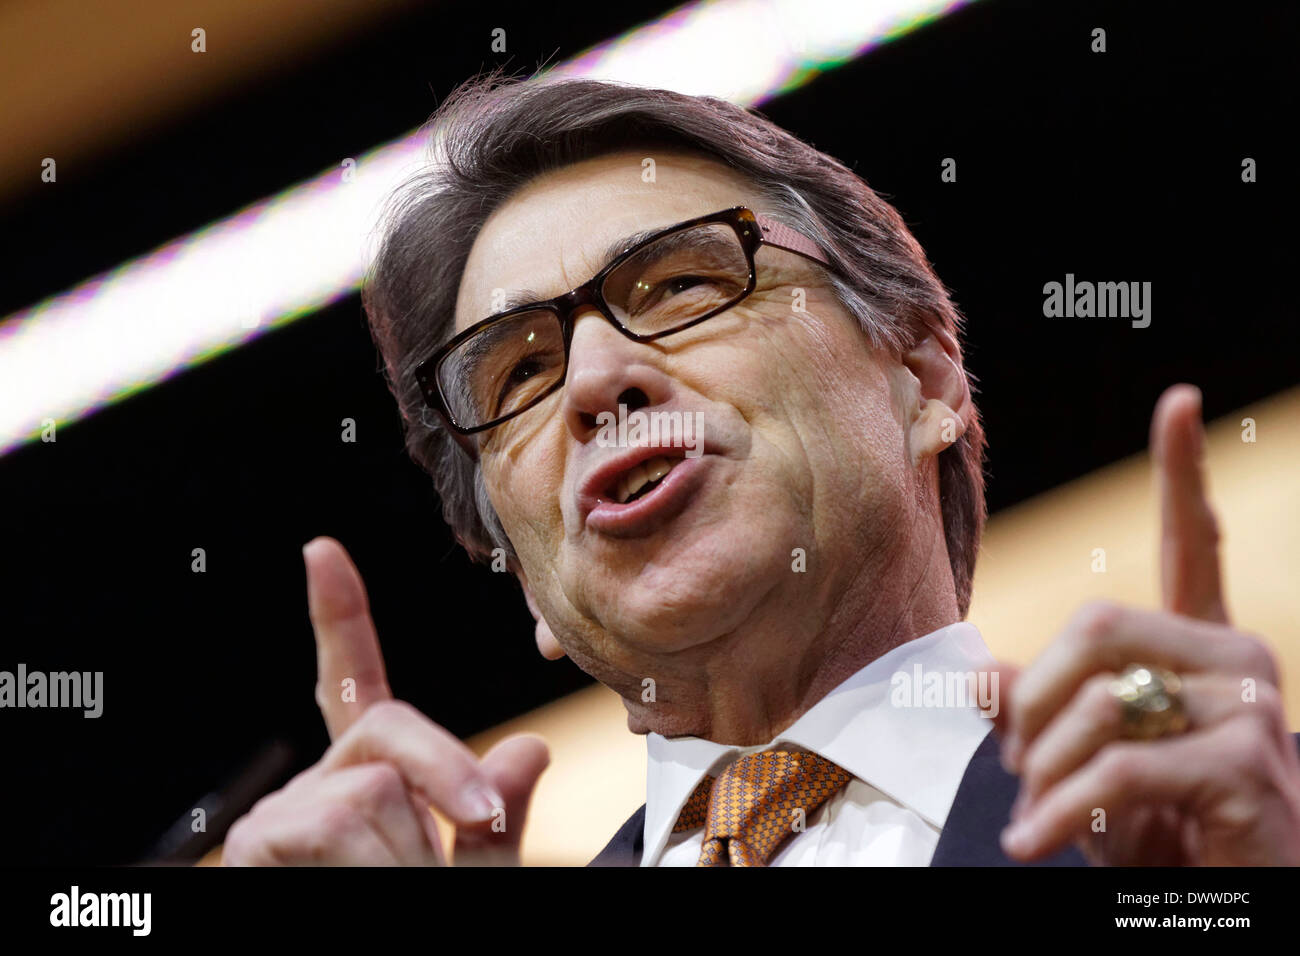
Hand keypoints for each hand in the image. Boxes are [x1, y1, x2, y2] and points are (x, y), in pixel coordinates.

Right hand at [221, 537, 549, 864]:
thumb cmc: (424, 930)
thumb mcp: (475, 871)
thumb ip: (496, 818)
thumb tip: (533, 748)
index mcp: (367, 782)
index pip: (354, 688)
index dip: (339, 618)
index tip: (322, 550)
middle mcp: (317, 787)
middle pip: (384, 726)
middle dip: (446, 772)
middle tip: (481, 821)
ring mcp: (278, 815)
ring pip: (371, 786)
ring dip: (408, 850)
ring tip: (391, 888)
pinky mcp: (252, 845)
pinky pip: (336, 822)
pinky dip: (372, 867)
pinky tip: (346, 889)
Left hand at [993, 384, 1299, 864]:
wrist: (1228, 907)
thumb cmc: (1159, 834)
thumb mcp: (1082, 764)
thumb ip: (1041, 708)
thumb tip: (978, 675)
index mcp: (1199, 652)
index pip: (1194, 546)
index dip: (1182, 473)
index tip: (1179, 401)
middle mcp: (1235, 664)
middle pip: (1096, 626)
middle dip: (1033, 699)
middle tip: (1016, 764)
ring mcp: (1250, 714)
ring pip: (1098, 699)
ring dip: (1043, 767)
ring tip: (1039, 814)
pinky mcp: (1247, 770)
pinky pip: (1118, 766)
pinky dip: (1060, 810)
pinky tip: (1035, 841)